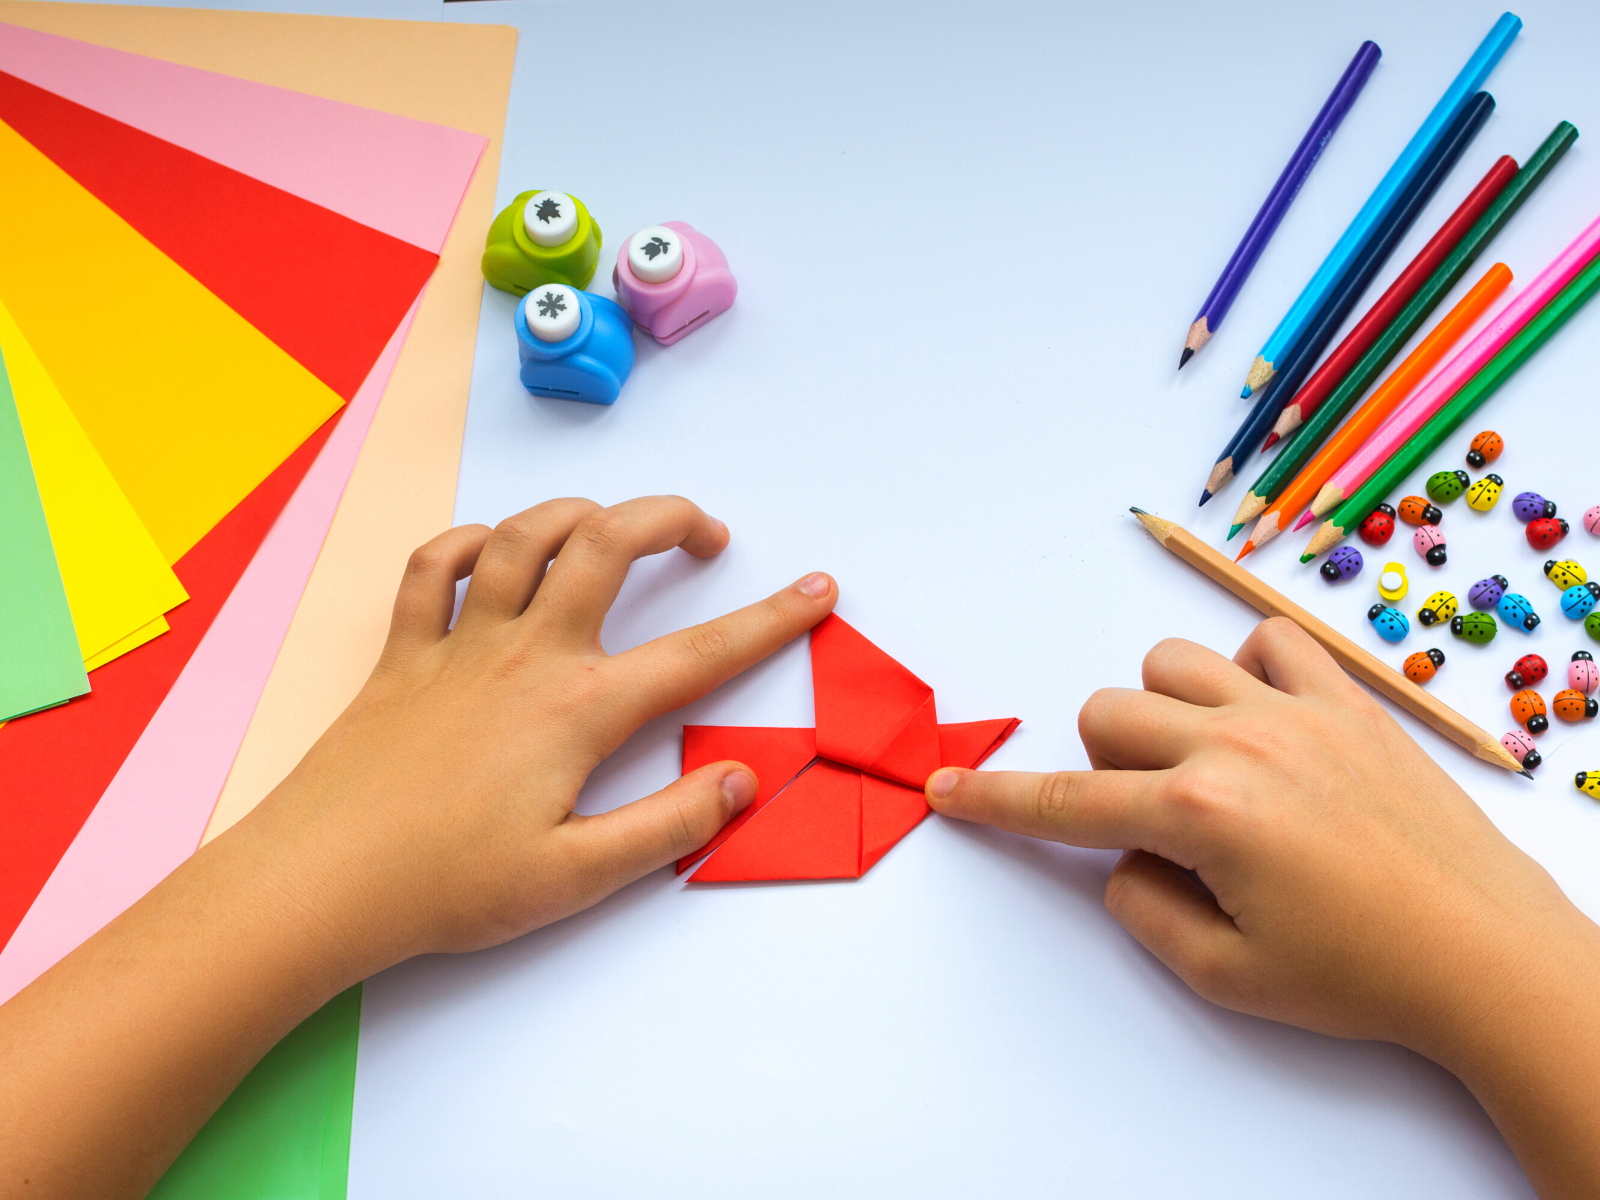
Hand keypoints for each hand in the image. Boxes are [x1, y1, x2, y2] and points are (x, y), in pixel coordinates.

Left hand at [228, 495, 837, 974]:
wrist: (317, 884)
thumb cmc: (446, 886)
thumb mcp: (576, 877)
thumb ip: (669, 824)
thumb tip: (739, 779)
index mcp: (578, 710)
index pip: (697, 653)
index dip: (769, 619)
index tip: (816, 590)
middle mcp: (525, 656)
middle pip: (606, 544)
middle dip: (669, 517)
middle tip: (706, 534)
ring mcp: (458, 646)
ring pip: (521, 537)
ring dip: (576, 514)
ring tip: (610, 527)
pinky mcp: (402, 655)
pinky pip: (430, 569)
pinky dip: (464, 543)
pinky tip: (488, 553)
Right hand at [925, 618, 1599, 1196]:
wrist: (1486, 955)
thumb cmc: (1361, 974)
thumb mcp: (1224, 974)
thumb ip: (1141, 907)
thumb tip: (1124, 857)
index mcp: (1200, 815)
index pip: (1063, 801)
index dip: (994, 799)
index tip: (946, 788)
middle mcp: (1237, 744)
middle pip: (1103, 711)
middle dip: (1099, 764)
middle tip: (1149, 818)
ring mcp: (1294, 710)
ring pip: (1168, 662)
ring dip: (1159, 710)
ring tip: (1200, 764)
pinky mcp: (1348, 700)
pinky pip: (1267, 638)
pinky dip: (1245, 668)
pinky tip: (1261, 718)